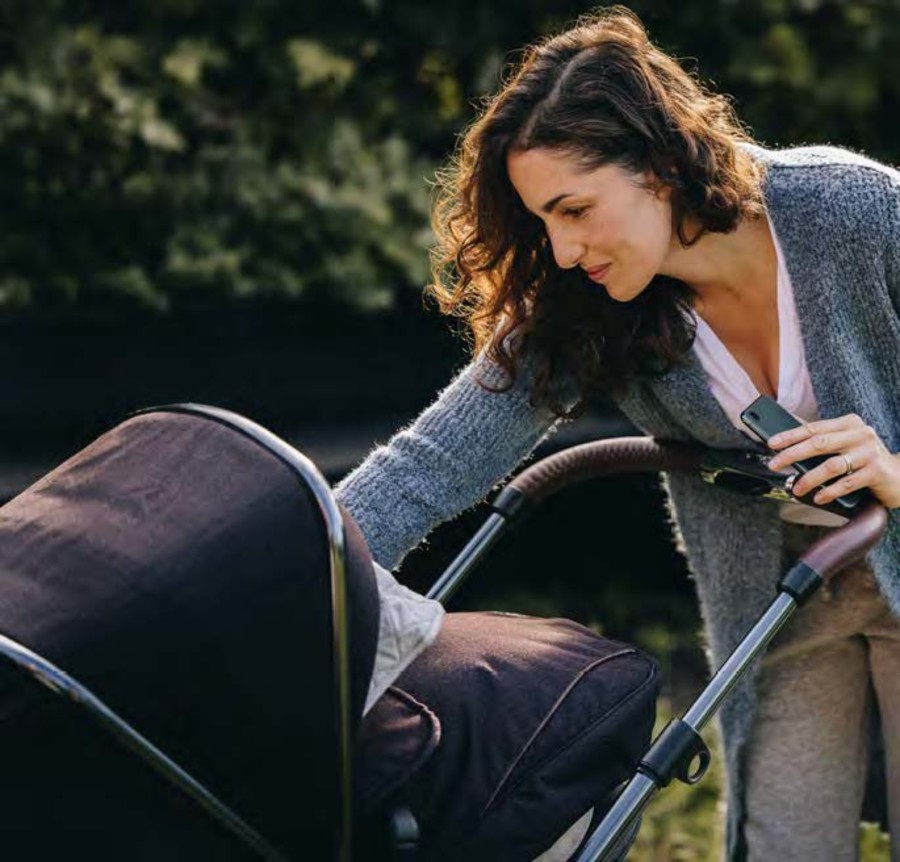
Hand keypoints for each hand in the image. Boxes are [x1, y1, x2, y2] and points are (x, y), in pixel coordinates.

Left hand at [767, 413, 899, 508]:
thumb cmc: (864, 460)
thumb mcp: (845, 445)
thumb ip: (823, 442)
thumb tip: (786, 446)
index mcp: (850, 423)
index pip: (814, 428)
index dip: (791, 436)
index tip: (771, 444)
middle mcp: (861, 434)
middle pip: (819, 444)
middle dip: (793, 454)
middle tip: (774, 464)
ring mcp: (870, 453)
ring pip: (831, 465)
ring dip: (809, 478)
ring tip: (796, 488)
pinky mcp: (877, 472)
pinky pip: (847, 483)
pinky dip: (829, 491)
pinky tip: (818, 497)